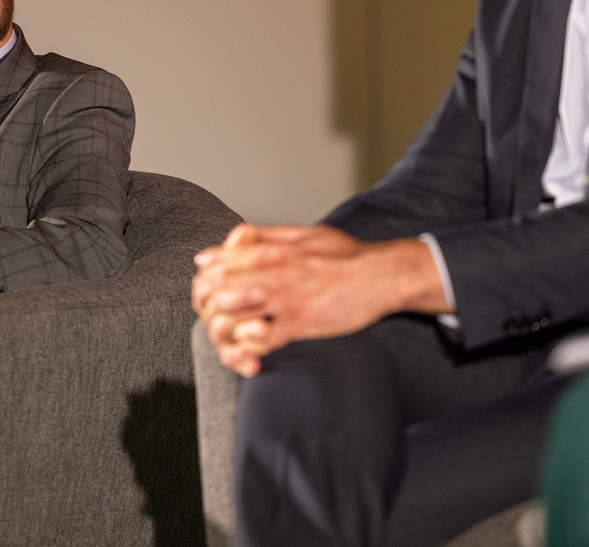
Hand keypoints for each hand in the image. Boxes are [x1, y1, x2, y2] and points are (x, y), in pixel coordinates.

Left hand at [192, 224, 446, 376]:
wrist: (384, 275)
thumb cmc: (346, 254)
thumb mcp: (302, 234)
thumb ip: (262, 238)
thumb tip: (229, 238)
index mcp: (271, 250)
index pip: (218, 263)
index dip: (205, 280)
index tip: (208, 292)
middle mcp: (272, 273)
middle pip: (218, 290)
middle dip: (208, 307)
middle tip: (213, 318)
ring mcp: (285, 299)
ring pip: (233, 316)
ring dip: (224, 330)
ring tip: (228, 337)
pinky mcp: (300, 324)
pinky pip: (260, 340)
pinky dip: (248, 350)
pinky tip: (250, 354)